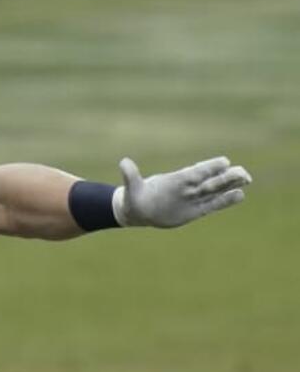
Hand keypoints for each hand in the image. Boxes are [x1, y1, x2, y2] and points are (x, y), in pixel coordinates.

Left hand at [113, 156, 249, 227]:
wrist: (138, 210)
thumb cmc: (135, 198)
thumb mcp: (131, 189)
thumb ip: (131, 176)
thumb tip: (123, 163)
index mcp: (176, 180)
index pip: (196, 172)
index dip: (209, 167)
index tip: (224, 161)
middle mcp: (188, 187)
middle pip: (210, 180)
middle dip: (226, 176)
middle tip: (243, 172)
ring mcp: (193, 198)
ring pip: (216, 190)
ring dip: (231, 185)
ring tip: (248, 179)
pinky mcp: (195, 210)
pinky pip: (213, 204)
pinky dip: (225, 201)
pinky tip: (240, 195)